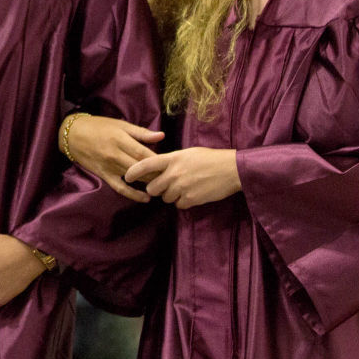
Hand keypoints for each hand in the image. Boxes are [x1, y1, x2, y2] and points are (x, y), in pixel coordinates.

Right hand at [62, 114, 164, 202]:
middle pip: (141, 167)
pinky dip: (133, 194)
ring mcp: (110, 167)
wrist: (73, 135)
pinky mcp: (104, 176)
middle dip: (157, 173)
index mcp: (121, 140)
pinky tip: (145, 198)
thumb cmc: (99, 127)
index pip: (144, 153)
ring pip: (134, 178)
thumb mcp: (120, 125)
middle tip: (171, 176)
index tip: (171, 164)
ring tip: (164, 185)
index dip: (158, 160)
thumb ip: (141, 132)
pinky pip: (120, 188)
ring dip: (149, 182)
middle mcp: (116, 155)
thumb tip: (161, 136)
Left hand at [124, 147, 240, 208]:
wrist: (231, 169)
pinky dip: (184, 202)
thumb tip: (159, 169)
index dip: (134, 171)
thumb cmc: (210, 158)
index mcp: (172, 159)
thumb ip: (172, 161)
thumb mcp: (188, 153)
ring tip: (185, 187)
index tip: (127, 176)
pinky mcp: (190, 199)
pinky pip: (179, 205)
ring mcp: (181, 187)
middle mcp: (174, 173)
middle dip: (156, 189)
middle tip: (165, 186)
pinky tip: (193, 193)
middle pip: (152, 188)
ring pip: (165, 198)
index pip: (146, 164)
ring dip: (172, 195)